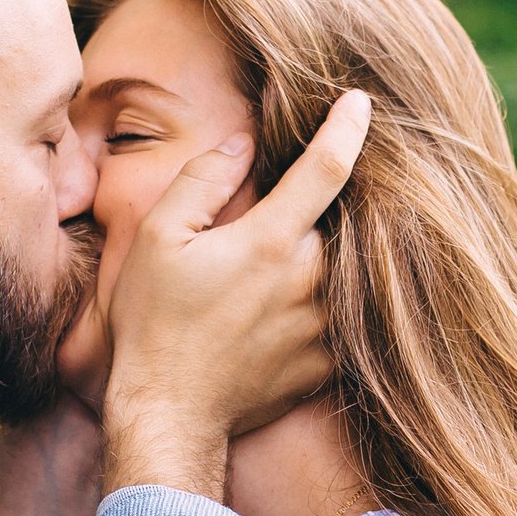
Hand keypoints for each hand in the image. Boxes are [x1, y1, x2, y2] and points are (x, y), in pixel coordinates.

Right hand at [101, 90, 373, 498]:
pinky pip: (340, 318)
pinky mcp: (328, 364)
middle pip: (338, 220)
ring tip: (280, 264)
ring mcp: (325, 326)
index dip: (347, 127)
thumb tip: (240, 147)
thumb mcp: (157, 238)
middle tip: (287, 208)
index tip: (362, 101)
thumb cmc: (155, 324)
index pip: (327, 167)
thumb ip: (202, 181)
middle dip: (322, 205)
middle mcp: (311, 280)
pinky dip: (325, 304)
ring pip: (343, 269)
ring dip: (325, 254)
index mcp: (272, 241)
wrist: (170, 414)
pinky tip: (283, 310)